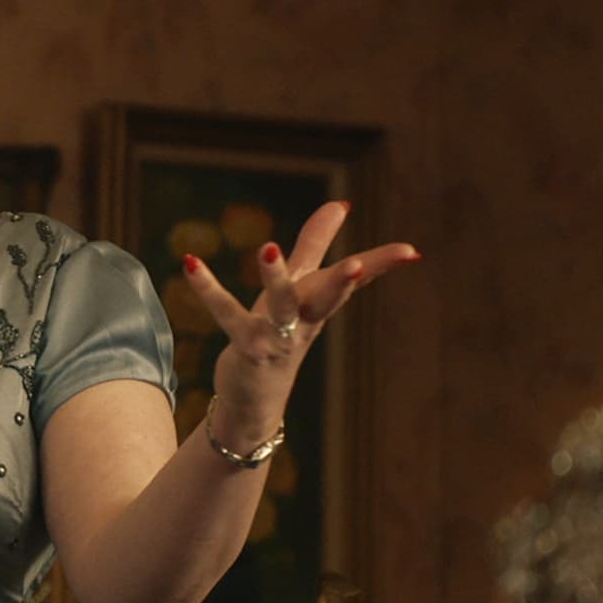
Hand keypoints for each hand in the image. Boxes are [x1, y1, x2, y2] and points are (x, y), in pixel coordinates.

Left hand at [181, 201, 417, 441]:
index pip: (355, 281)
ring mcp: (277, 337)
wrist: (255, 399)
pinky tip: (190, 263)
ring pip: (280, 306)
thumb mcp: (300, 285)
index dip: (382, 265)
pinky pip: (226, 315)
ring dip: (276, 277)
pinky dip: (208, 289)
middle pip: (328, 298)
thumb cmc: (279, 333)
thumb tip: (341, 204)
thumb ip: (316, 243)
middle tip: (357, 265)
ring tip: (269, 247)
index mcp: (319, 304)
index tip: (412, 252)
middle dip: (343, 282)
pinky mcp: (246, 346)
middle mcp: (304, 321)